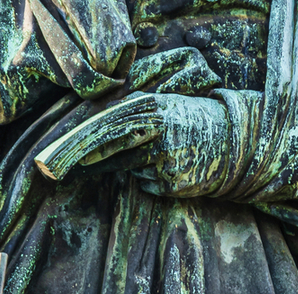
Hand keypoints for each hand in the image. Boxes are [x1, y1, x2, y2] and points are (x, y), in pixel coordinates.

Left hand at [37, 92, 232, 198]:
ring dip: (137, 165)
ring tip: (164, 154)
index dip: (84, 144)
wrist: (233, 142)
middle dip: (91, 162)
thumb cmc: (193, 119)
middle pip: (113, 152)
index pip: (109, 128)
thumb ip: (135, 110)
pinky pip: (147, 184)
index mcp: (154, 110)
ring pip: (132, 169)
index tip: (64, 155)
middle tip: (71, 168)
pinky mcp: (172, 184)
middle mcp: (158, 135)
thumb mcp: (166, 105)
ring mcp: (166, 161)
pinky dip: (152, 178)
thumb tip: (95, 121)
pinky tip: (172, 168)